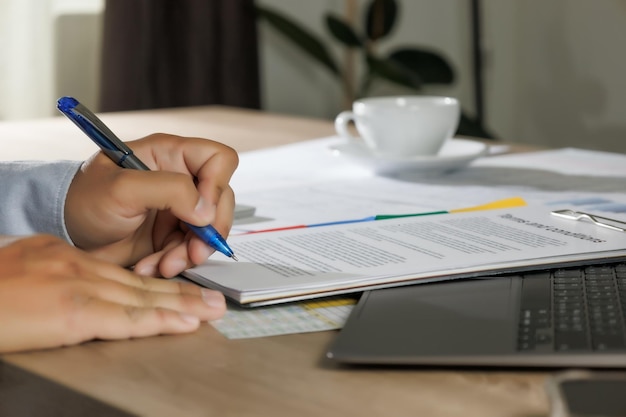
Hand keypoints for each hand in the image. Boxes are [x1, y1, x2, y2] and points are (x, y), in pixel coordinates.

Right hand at [0, 235, 225, 352]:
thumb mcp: (22, 268)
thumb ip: (53, 279)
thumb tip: (72, 294)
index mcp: (64, 256)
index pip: (122, 272)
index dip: (157, 284)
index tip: (181, 291)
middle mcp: (76, 266)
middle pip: (140, 282)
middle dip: (180, 293)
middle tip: (213, 299)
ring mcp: (76, 286)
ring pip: (142, 296)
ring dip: (182, 306)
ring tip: (211, 311)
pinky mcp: (72, 310)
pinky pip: (126, 317)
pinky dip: (159, 320)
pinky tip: (183, 323)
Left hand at [65, 134, 238, 276]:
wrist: (65, 235)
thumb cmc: (83, 200)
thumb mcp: (122, 189)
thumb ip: (169, 190)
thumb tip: (206, 210)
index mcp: (170, 155)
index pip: (218, 159)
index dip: (218, 185)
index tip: (201, 212)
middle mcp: (179, 180)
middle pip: (221, 201)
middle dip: (209, 231)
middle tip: (194, 251)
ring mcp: (177, 210)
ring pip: (208, 231)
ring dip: (190, 253)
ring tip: (164, 266)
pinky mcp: (170, 235)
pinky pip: (190, 251)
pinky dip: (175, 263)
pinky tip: (152, 267)